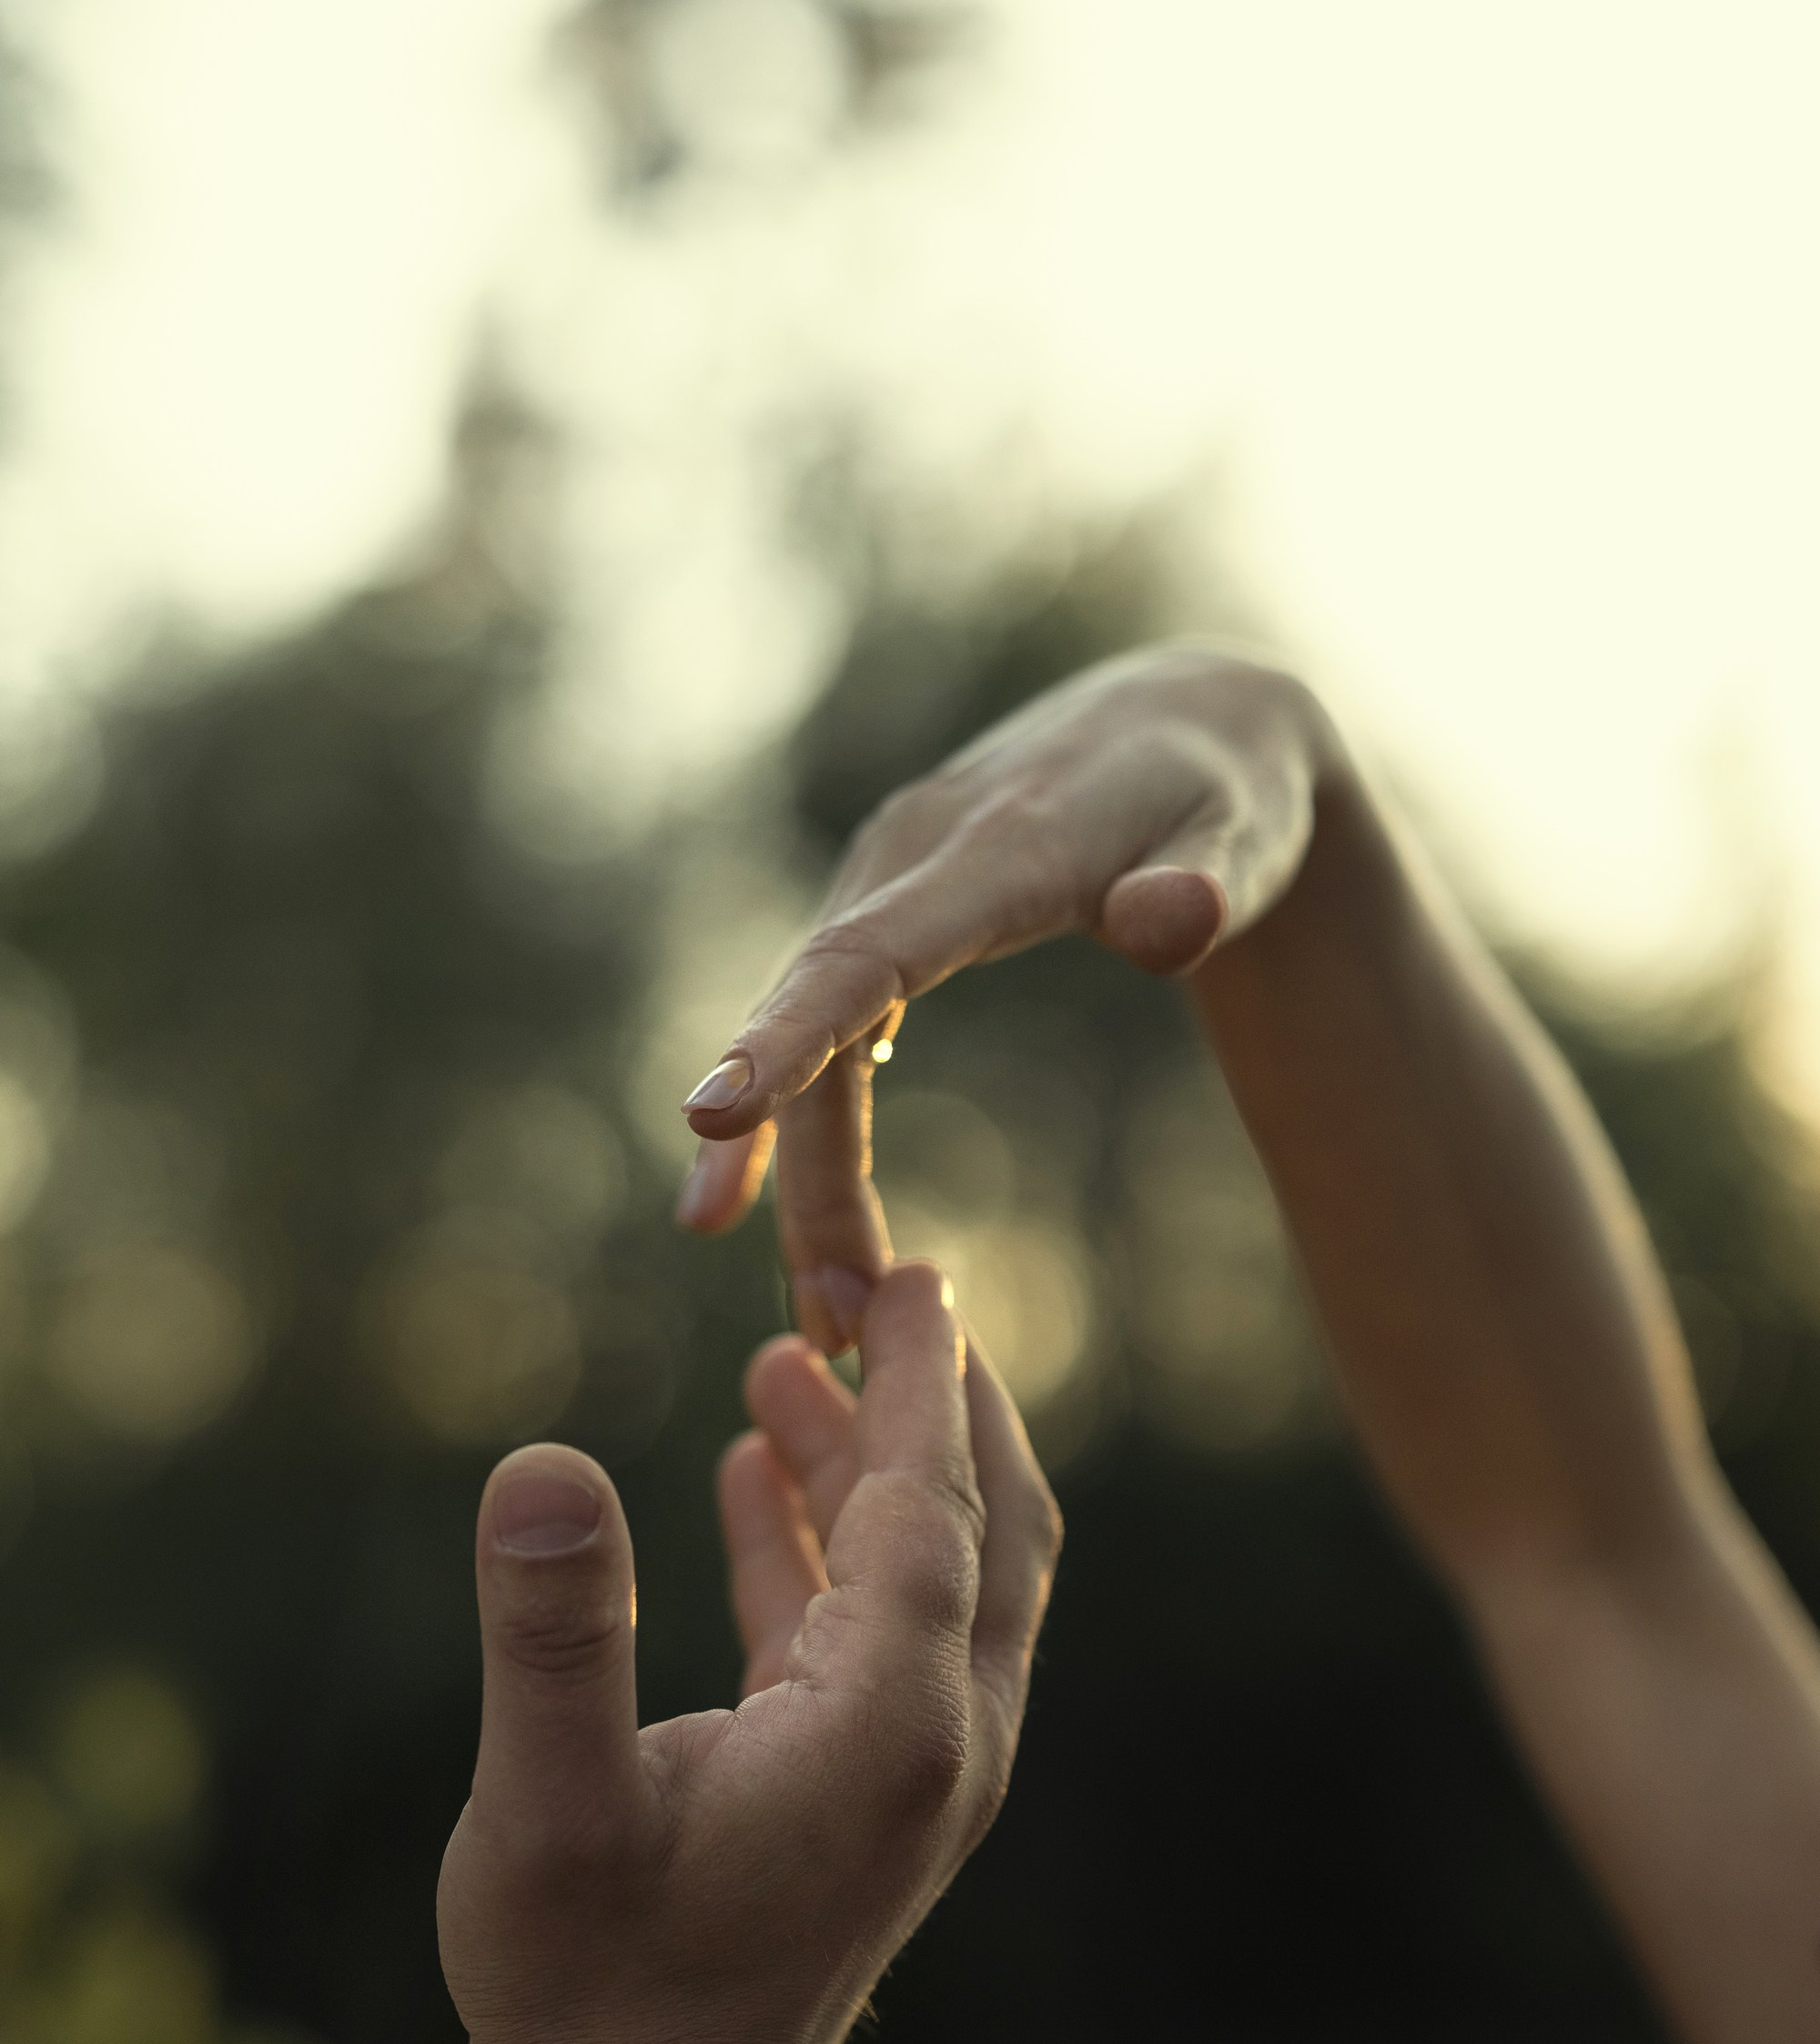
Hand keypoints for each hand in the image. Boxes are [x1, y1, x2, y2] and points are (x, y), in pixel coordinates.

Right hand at [437, 1261, 1060, 2043]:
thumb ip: (551, 1633)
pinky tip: (750, 1481)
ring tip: (783, 1362)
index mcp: (891, 1720)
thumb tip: (539, 1463)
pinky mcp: (871, 1795)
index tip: (913, 1269)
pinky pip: (875, 1633)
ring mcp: (918, 1771)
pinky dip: (830, 1545)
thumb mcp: (546, 1804)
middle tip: (874, 1286)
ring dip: (873, 1464)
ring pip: (937, 1575)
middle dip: (936, 1399)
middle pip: (981, 1522)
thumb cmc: (584, 1984)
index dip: (918, 1378)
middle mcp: (940, 1737)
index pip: (932, 1503)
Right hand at [674, 642, 1332, 1350]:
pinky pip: (829, 1027)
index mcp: (993, 849)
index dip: (787, 1036)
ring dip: (808, 1178)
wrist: (1188, 725)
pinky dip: (807, 1126)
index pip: (868, 951)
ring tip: (828, 1317)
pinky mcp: (891, 918)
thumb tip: (1167, 922)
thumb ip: (1206, 879)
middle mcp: (911, 859)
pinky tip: (773, 1214)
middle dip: (800, 1171)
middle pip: (823, 1024)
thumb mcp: (1243, 834)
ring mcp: (890, 884)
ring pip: (820, 1040)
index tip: (710, 1114)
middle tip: (828, 1318)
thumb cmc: (1225, 792)